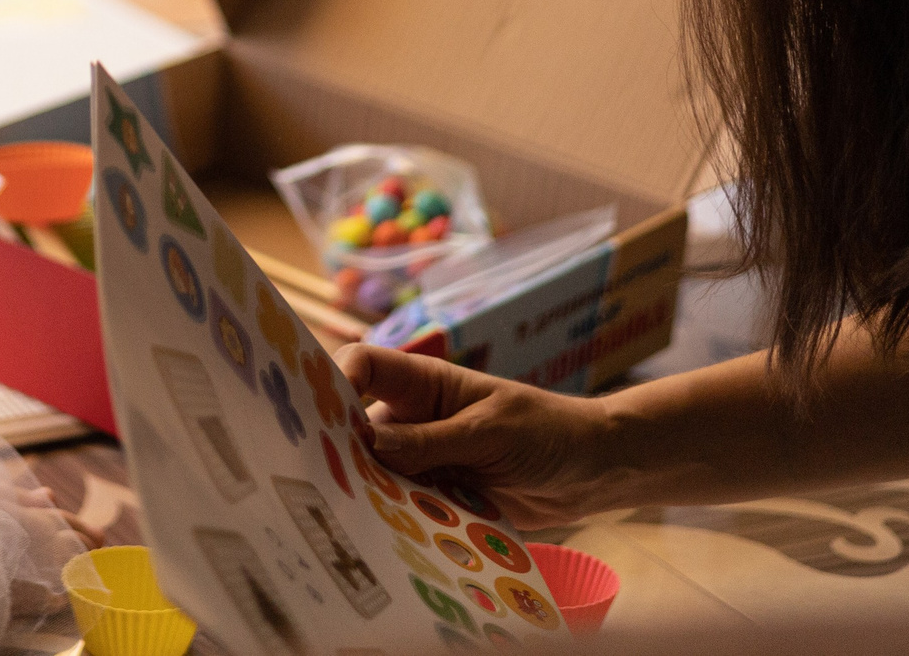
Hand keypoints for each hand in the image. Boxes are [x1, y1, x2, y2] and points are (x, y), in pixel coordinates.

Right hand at [336, 344, 624, 527]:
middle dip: (338, 450)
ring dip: (367, 495)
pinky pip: (404, 510)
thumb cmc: (546, 431)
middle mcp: (414, 421)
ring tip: (349, 520)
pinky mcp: (438, 499)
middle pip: (356, 428)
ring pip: (376, 475)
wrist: (594, 472)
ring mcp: (424, 461)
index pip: (363, 368)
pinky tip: (385, 541)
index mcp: (423, 384)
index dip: (333, 382)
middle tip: (320, 481)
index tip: (315, 415)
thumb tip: (364, 443)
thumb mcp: (488, 432)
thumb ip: (428, 442)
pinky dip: (395, 524)